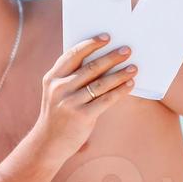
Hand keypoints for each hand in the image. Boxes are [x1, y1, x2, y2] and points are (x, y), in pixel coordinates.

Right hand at [31, 35, 137, 157]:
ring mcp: (70, 103)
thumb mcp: (57, 93)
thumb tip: (102, 61)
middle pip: (91, 67)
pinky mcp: (82, 116)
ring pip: (101, 83)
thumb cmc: (58, 114)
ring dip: (120, 73)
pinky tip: (130, 85)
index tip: (106, 37)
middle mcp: (59, 88)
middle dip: (111, 57)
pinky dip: (120, 91)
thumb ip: (72, 77)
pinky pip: (106, 100)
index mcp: (52, 78)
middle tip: (127, 50)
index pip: (73, 55)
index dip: (91, 44)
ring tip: (134, 67)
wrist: (48, 143)